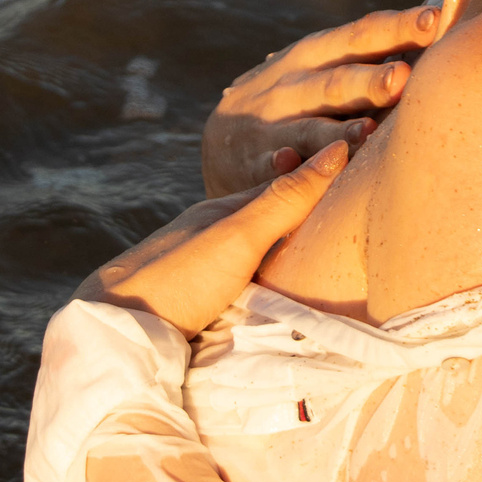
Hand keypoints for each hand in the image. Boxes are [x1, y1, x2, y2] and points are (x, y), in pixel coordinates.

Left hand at [82, 141, 351, 336]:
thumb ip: (284, 199)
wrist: (113, 332)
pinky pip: (248, 281)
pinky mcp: (200, 304)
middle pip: (275, 216)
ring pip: (261, 251)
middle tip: (363, 203)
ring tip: (335, 249)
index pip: (288, 182)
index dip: (327, 173)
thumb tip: (337, 149)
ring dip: (294, 247)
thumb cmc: (177, 279)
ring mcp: (205, 268)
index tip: (369, 159)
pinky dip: (272, 276)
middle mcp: (215, 233)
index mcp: (225, 210)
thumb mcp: (238, 236)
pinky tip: (285, 289)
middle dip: (313, 208)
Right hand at [200, 4, 443, 196]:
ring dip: (336, 130)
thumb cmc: (297, 100)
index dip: (398, 27)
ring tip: (366, 133)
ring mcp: (271, 125)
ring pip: (309, 128)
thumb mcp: (321, 68)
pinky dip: (281, 164)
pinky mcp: (253, 163)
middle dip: (370, 80)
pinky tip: (291, 164)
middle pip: (337, 81)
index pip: (361, 35)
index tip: (436, 20)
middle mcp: (293, 84)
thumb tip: (439, 26)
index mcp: (315, 54)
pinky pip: (270, 166)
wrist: (222, 142)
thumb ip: (369, 55)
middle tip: (403, 78)